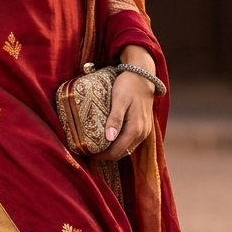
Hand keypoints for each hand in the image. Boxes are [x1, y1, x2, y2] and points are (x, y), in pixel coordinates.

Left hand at [93, 45, 156, 160]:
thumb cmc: (128, 85)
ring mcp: (144, 132)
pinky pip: (130, 142)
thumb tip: (109, 138)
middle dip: (105, 155)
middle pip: (121, 153)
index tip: (86, 152)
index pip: (116, 152)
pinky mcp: (144, 127)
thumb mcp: (119, 100)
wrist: (143, 76)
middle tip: (88, 149)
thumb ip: (115, 119)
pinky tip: (108, 137)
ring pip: (126, 149)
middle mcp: (142, 134)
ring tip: (96, 144)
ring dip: (112, 150)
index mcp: (135, 129)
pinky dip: (119, 144)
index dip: (101, 156)